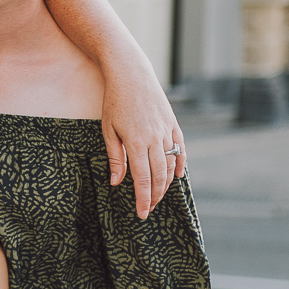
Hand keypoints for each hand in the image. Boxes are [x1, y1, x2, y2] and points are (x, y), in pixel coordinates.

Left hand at [100, 64, 186, 220]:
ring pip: (171, 165)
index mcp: (136, 142)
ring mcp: (166, 131)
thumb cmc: (115, 102)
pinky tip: (176, 176)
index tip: (141, 214)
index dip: (142, 199)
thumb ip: (115, 158)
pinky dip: (180, 164)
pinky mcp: (173, 124)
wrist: (131, 74)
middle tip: (148, 209)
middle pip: (159, 176)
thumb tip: (116, 183)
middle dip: (154, 196)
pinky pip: (180, 149)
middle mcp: (155, 138)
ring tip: (157, 196)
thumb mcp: (108, 130)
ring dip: (165, 184)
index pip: (142, 179)